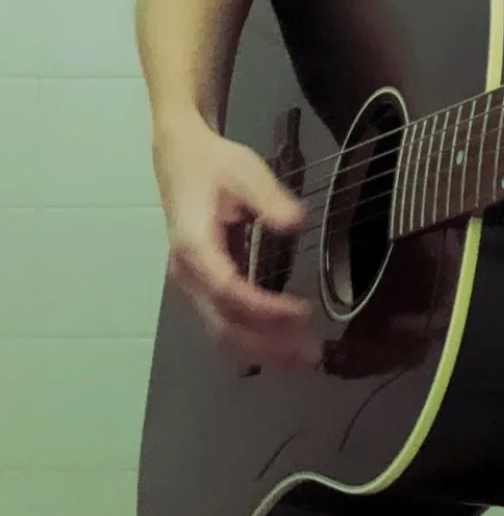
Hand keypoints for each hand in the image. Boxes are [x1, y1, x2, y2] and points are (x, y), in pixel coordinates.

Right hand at [153, 118, 322, 370]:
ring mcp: (192, 284)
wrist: (180, 159)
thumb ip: (270, 198)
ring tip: (305, 355)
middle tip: (312, 352)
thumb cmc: (213, 165)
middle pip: (223, 324)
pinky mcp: (202, 286)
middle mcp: (188, 274)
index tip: (302, 313)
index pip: (228, 290)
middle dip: (268, 344)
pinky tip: (284, 344)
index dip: (264, 309)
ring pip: (222, 331)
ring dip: (263, 349)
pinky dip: (253, 339)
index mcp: (194, 246)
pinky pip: (224, 322)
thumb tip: (294, 222)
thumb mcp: (245, 171)